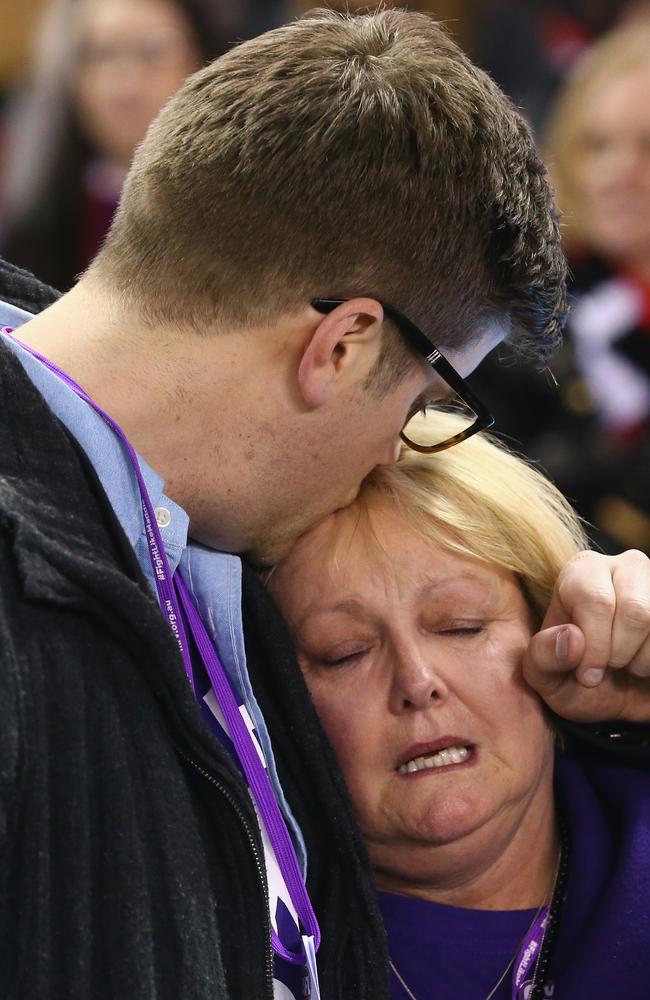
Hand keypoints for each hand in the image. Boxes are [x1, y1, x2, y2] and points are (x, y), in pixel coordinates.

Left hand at [522, 550, 649, 722]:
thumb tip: (571, 636)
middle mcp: (623, 566)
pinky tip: (645, 659)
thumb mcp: (546, 677)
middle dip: (620, 653)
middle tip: (610, 666)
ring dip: (642, 659)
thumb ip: (543, 657)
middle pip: (635, 610)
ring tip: (628, 662)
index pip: (595, 600)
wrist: (620, 696)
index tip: (588, 676)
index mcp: (582, 572)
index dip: (595, 647)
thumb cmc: (579, 680)